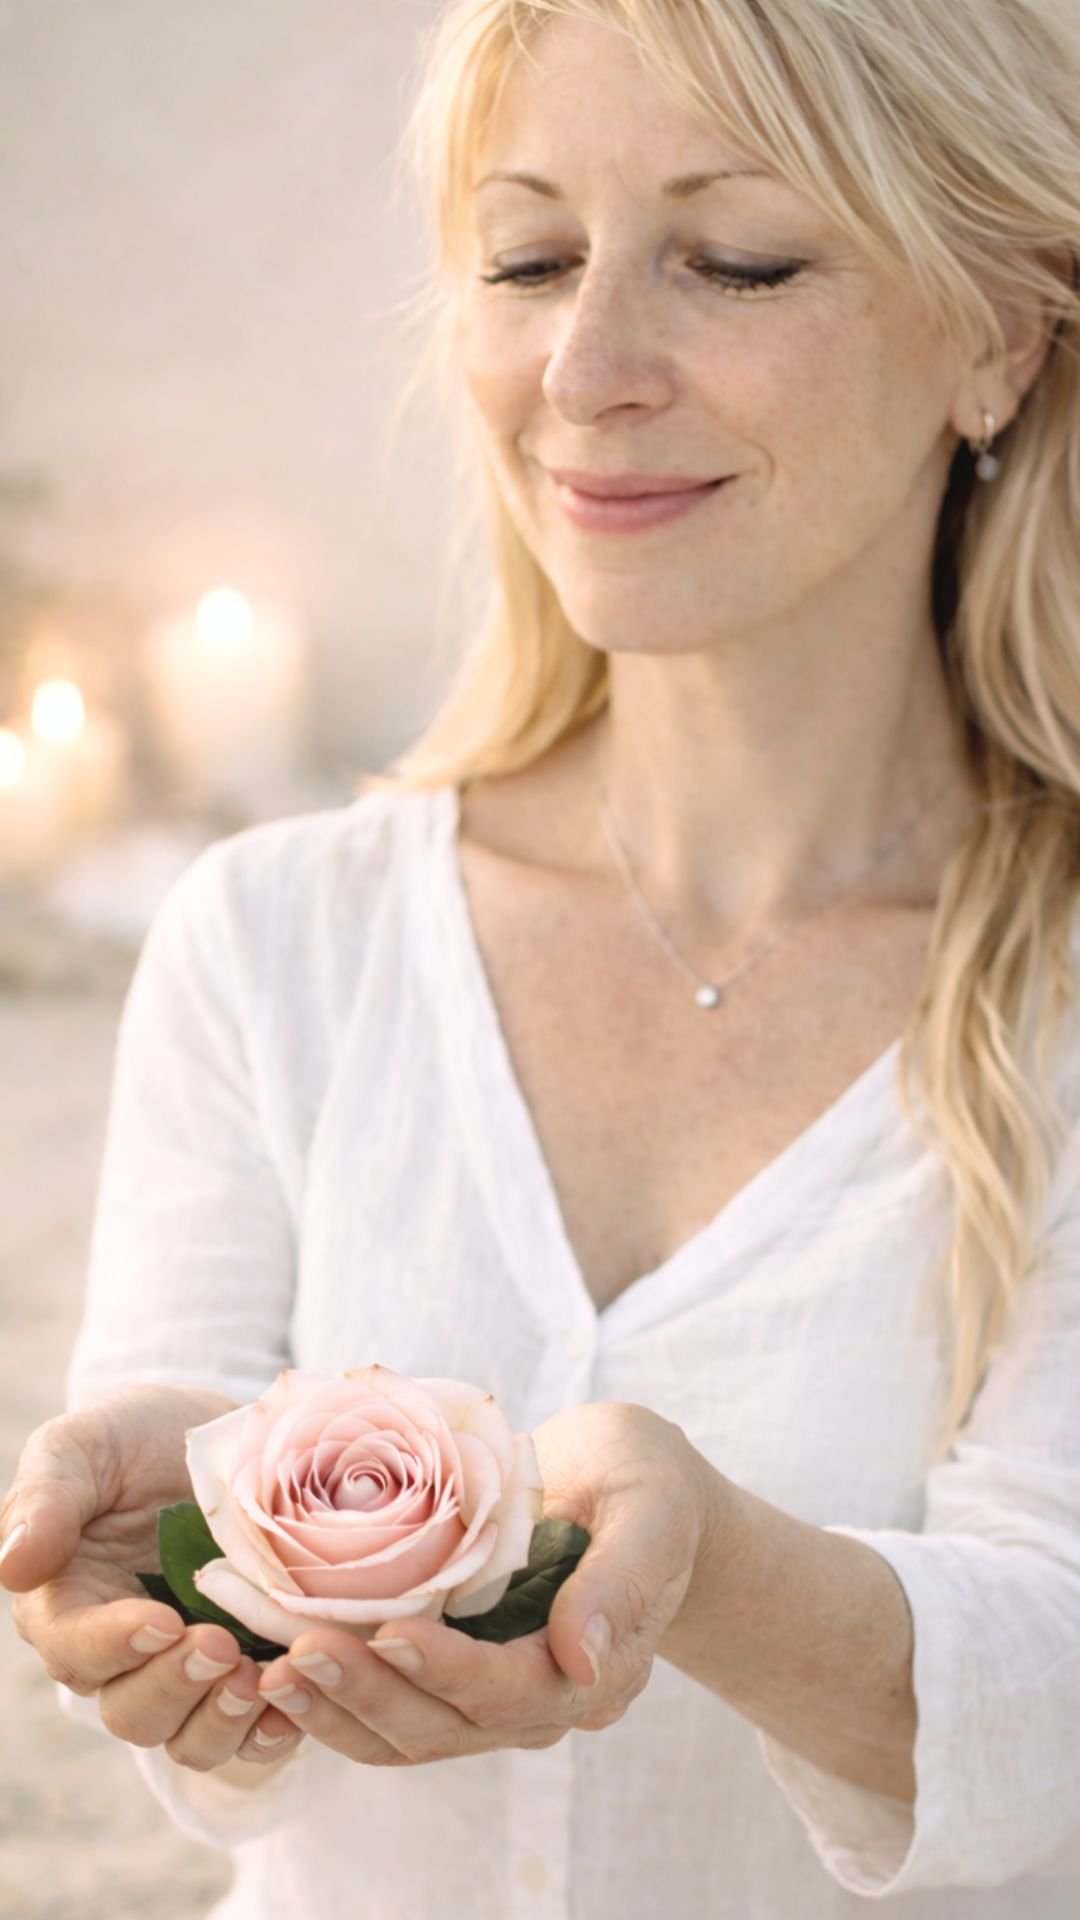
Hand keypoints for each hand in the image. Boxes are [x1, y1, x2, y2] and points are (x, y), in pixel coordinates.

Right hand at [0, 1387, 303, 1769]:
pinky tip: (295, 1703)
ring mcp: (183, 1670)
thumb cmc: (138, 1437)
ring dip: (222, 1719)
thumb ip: (45, 1498)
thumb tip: (11, 1566)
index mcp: (67, 1604)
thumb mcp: (85, 1445)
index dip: (114, 1645)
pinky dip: (270, 1730)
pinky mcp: (243, 1674)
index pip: (75, 1648)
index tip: (161, 1620)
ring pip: (187, 1737)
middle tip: (222, 1646)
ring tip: (259, 1676)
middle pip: (131, 1710)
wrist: (226, 1437)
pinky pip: (249, 1733)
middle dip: (175, 1685)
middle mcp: (120, 1656)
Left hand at [249, 1401, 708, 1765]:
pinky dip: (340, 1703)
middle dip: (371, 1693)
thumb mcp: (651, 1504)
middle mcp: (547, 1701)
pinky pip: (396, 1714)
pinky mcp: (460, 1679)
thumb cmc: (647, 1482)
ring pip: (412, 1735)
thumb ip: (622, 1578)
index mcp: (601, 1665)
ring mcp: (500, 1698)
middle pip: (449, 1726)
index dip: (449, 1669)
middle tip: (296, 1654)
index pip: (515, 1688)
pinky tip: (282, 1670)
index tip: (389, 1631)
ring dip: (340, 1711)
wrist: (638, 1494)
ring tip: (271, 1673)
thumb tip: (579, 1658)